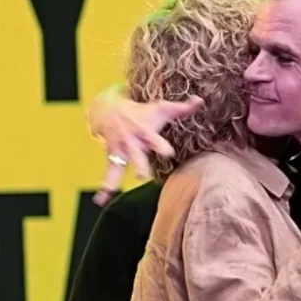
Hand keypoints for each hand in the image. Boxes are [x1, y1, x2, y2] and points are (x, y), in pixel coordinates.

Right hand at [86, 88, 203, 204]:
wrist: (110, 110)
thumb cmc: (143, 112)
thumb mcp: (161, 108)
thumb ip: (181, 108)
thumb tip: (200, 100)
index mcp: (144, 132)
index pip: (154, 139)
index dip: (160, 146)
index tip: (168, 153)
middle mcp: (131, 143)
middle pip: (135, 156)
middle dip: (138, 165)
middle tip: (140, 176)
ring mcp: (120, 152)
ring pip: (116, 166)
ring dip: (113, 179)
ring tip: (108, 190)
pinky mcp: (111, 158)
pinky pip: (107, 173)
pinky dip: (103, 187)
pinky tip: (100, 200)